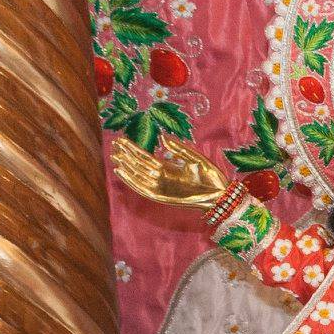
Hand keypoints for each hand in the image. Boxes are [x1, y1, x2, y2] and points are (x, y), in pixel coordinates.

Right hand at [111, 135, 230, 208]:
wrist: (221, 194)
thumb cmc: (211, 176)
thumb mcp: (196, 158)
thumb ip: (179, 149)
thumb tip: (163, 137)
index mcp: (169, 168)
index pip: (146, 156)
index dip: (133, 149)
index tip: (121, 140)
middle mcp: (163, 177)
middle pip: (139, 165)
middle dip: (126, 155)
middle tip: (113, 144)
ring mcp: (162, 187)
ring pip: (138, 175)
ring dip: (126, 166)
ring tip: (114, 156)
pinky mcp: (162, 197)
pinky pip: (142, 188)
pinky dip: (131, 181)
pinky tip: (121, 172)